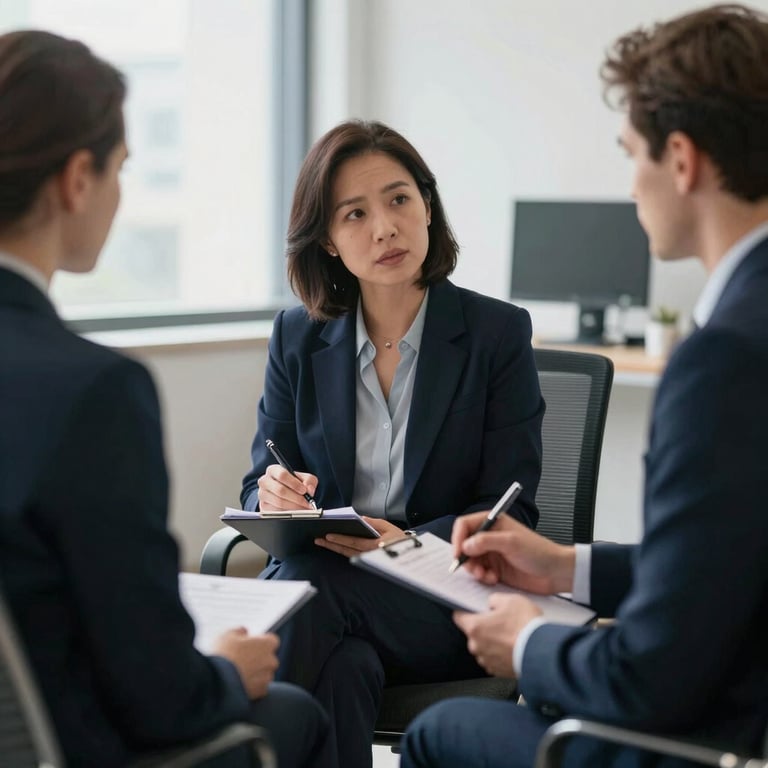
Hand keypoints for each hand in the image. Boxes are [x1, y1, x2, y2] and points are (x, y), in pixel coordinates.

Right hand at [212, 628, 278, 698]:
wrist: (216, 681)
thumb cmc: (222, 655)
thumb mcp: (227, 635)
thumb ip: (239, 631)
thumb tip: (244, 632)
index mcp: (267, 644)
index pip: (271, 641)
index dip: (259, 643)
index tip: (248, 646)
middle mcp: (272, 660)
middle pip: (268, 658)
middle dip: (257, 659)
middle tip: (240, 661)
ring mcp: (267, 677)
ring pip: (264, 674)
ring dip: (255, 674)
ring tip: (237, 675)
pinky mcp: (261, 692)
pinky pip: (259, 688)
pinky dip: (252, 687)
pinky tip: (238, 685)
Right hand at [257, 464, 317, 510]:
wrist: (286, 494)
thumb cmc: (294, 484)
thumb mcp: (304, 479)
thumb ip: (309, 481)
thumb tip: (309, 489)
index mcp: (273, 470)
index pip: (282, 475)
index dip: (294, 484)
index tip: (304, 491)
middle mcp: (264, 481)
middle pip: (280, 490)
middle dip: (296, 498)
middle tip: (306, 502)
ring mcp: (262, 494)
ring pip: (279, 502)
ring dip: (294, 506)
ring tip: (304, 508)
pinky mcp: (263, 506)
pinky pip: (276, 511)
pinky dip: (288, 513)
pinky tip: (296, 512)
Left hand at [315, 517, 407, 556]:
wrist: (408, 553)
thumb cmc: (398, 539)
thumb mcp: (387, 526)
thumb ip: (372, 523)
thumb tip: (359, 518)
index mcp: (374, 545)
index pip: (353, 542)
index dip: (340, 539)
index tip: (328, 535)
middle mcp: (369, 554)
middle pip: (346, 550)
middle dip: (331, 545)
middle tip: (318, 540)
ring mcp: (367, 559)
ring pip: (347, 554)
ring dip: (334, 548)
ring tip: (322, 542)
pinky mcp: (367, 561)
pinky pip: (352, 555)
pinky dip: (342, 550)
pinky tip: (334, 546)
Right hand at [452, 511, 574, 594]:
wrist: (555, 573)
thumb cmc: (539, 552)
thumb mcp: (511, 543)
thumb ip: (486, 541)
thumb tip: (466, 545)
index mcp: (493, 522)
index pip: (465, 525)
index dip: (458, 538)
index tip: (458, 553)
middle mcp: (490, 536)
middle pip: (464, 545)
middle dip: (466, 558)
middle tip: (474, 569)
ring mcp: (492, 553)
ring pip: (470, 560)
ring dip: (475, 570)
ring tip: (486, 576)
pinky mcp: (495, 568)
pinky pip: (479, 572)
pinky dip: (483, 577)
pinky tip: (493, 579)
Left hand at [453, 593, 542, 676]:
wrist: (542, 653)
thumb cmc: (526, 627)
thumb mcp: (510, 600)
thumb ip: (494, 600)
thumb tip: (492, 603)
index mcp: (475, 627)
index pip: (458, 616)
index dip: (465, 611)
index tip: (471, 609)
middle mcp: (477, 646)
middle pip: (474, 632)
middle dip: (485, 627)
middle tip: (501, 621)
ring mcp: (487, 661)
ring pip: (485, 646)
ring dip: (494, 641)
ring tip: (512, 635)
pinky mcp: (498, 672)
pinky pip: (495, 659)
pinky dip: (502, 653)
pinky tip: (515, 647)